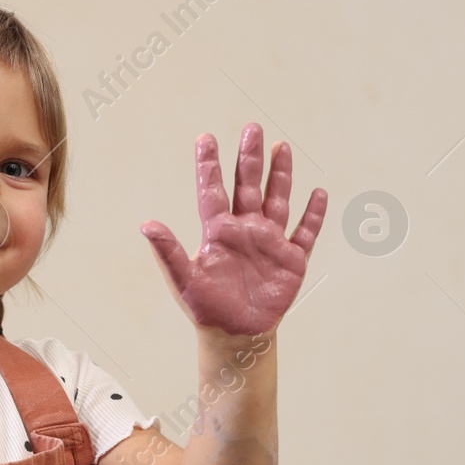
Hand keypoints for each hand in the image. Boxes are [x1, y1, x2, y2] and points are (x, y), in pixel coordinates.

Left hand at [141, 123, 326, 335]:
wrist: (235, 335)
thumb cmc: (205, 309)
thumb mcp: (183, 281)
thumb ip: (168, 252)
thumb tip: (146, 224)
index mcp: (218, 232)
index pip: (213, 191)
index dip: (209, 165)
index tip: (205, 138)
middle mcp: (245, 230)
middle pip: (249, 186)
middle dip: (251, 158)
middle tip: (252, 128)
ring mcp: (269, 242)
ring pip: (278, 200)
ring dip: (281, 176)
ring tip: (282, 147)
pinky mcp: (291, 260)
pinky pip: (305, 233)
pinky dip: (313, 215)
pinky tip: (319, 194)